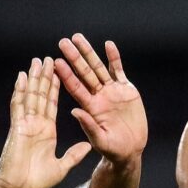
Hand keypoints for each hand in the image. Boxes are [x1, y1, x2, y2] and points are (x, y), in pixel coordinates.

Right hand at [0, 57, 91, 187]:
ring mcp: (25, 124)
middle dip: (45, 77)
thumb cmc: (36, 181)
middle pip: (41, 95)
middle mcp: (35, 124)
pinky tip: (22, 76)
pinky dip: (19, 91)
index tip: (60, 73)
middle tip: (49, 58)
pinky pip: (18, 105)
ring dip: (34, 78)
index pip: (52, 104)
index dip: (56, 88)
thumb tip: (88, 146)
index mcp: (46, 131)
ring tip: (38, 61)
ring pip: (30, 96)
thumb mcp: (61, 166)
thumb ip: (73, 155)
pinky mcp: (17, 127)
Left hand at [55, 34, 147, 163]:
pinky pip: (118, 71)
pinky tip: (108, 45)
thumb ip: (88, 126)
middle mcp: (98, 97)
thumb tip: (73, 111)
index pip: (75, 88)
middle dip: (74, 58)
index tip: (56, 63)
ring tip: (78, 37)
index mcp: (90, 108)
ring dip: (89, 53)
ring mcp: (112, 92)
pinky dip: (114, 58)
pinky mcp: (126, 90)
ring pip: (98, 68)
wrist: (130, 150)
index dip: (66, 75)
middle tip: (63, 42)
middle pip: (84, 73)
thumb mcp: (100, 141)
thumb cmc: (112, 150)